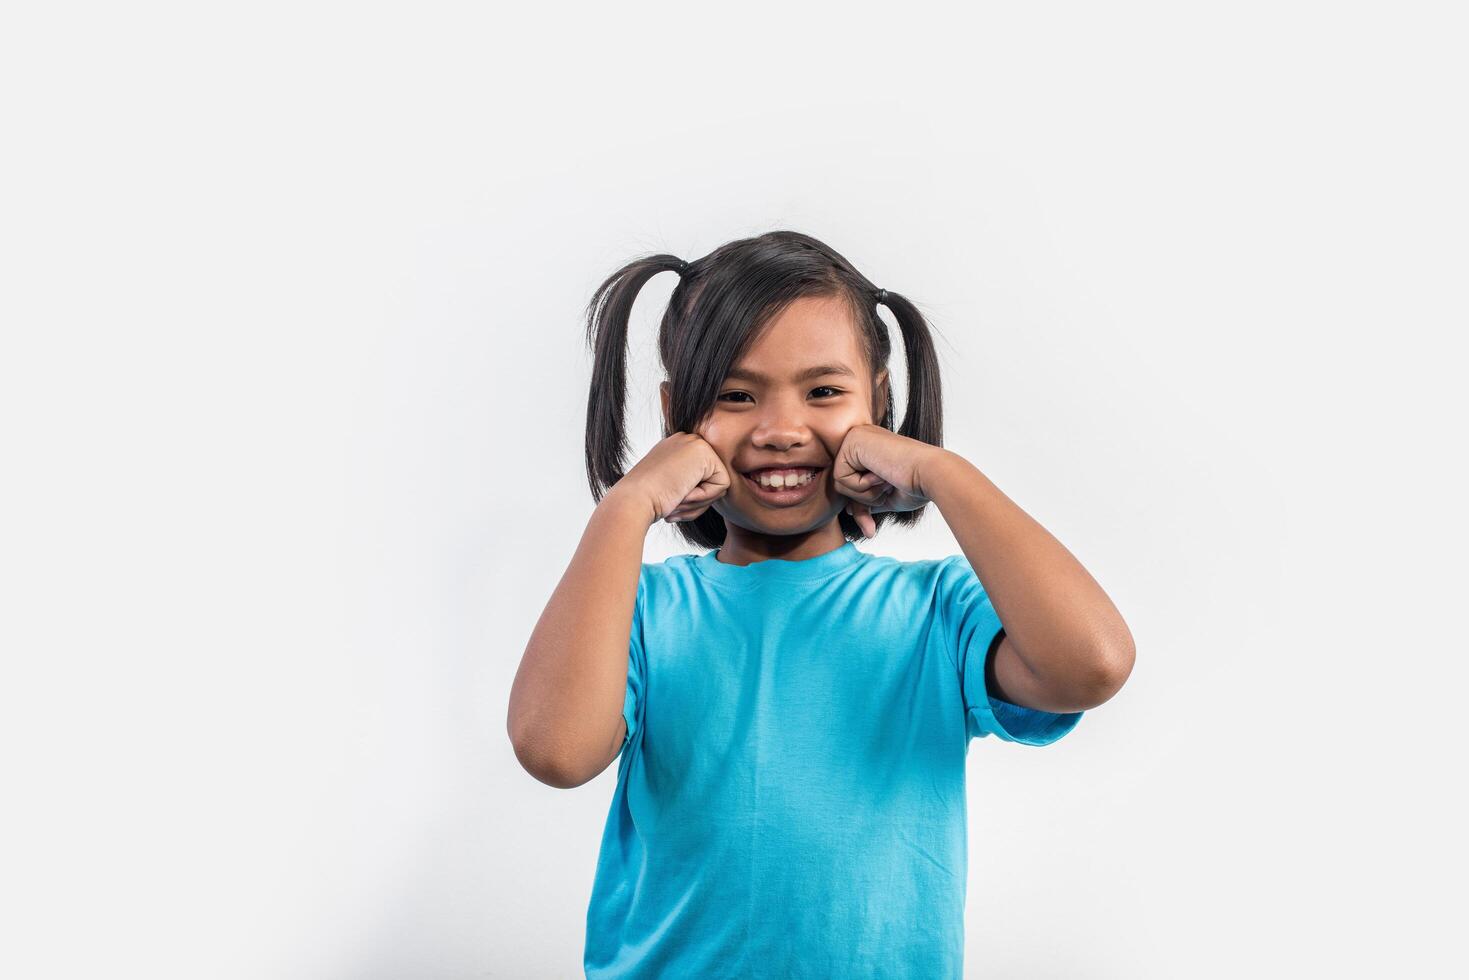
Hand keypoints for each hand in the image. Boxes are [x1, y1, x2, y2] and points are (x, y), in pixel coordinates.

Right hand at [614, 431, 730, 524]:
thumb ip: (689, 484)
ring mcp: (695, 442)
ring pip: (719, 484)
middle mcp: (686, 440)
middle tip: (674, 504)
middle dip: (698, 500)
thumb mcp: (668, 487)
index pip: (702, 479)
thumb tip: (715, 488)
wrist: (634, 500)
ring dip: (700, 501)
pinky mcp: (704, 452)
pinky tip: (683, 493)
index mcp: (675, 448)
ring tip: (676, 499)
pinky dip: (705, 497)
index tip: (670, 503)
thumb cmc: (647, 501)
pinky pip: (723, 485)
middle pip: (712, 480)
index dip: (691, 498)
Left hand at [831, 424, 945, 537]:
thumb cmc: (916, 486)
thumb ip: (865, 499)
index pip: (852, 481)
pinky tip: (882, 474)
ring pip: (839, 482)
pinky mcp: (852, 440)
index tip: (872, 523)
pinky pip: (840, 477)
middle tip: (887, 490)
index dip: (862, 503)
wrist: (931, 475)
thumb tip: (847, 510)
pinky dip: (860, 486)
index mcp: (871, 447)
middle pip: (842, 483)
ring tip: (886, 480)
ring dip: (863, 493)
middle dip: (862, 500)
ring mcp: (856, 436)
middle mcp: (862, 438)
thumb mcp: (885, 497)